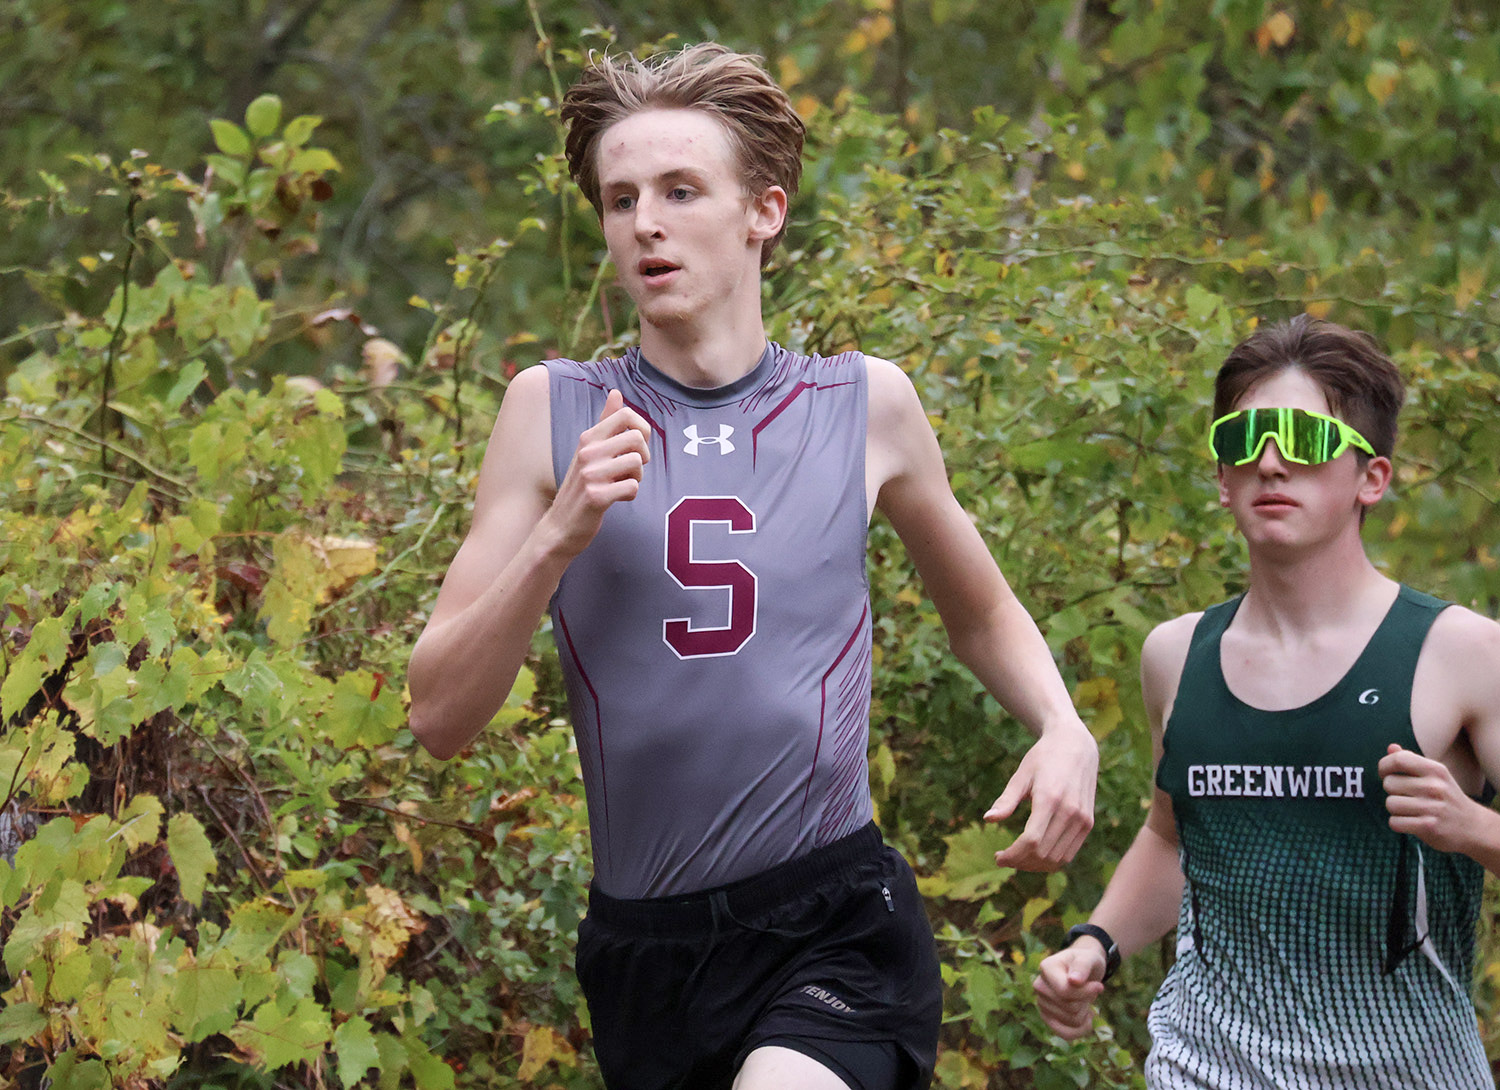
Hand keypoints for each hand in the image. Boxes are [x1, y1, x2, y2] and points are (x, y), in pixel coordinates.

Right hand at [546, 389, 651, 556]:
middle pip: (637, 437)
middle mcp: (587, 452)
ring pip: (637, 462)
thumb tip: (616, 392)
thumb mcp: (589, 451)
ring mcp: (590, 474)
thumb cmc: (581, 487)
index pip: (626, 415)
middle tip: (634, 469)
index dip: (642, 429)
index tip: (638, 446)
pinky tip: (617, 499)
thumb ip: (605, 422)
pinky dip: (630, 495)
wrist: (560, 526)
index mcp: (588, 438)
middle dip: (644, 455)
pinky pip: (632, 487)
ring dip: (637, 478)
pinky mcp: (596, 496)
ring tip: (622, 485)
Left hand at [985, 722, 1096, 870]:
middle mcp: (1070, 812)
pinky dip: (1051, 861)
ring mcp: (1082, 820)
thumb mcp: (1021, 775)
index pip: (1030, 841)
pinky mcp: (1088, 823)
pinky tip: (1035, 856)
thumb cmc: (1043, 758)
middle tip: (1003, 858)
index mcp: (1050, 799)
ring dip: (1035, 866)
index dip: (1012, 855)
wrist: (1076, 745)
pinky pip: (1069, 853)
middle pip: (1043, 854)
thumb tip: (987, 819)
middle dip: (1020, 862)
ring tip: (1017, 859)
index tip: (997, 857)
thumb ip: (1006, 800)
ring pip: (1058, 859)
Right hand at [1033, 942, 1106, 1039]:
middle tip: (1089, 989)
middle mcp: (1039, 986)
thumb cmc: (1086, 961)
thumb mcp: (1089, 958)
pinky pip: (1065, 1034)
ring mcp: (1041, 1003)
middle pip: (1070, 1007)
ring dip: (1084, 1012)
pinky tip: (1086, 1019)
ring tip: (1084, 999)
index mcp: (1046, 968)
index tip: (1099, 986)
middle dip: (1086, 1001)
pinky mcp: (1047, 1017)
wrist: (1082, 970)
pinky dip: (1080, 1030)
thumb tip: (1074, 980)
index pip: (1065, 991)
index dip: (1086, 993)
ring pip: (1071, 1020)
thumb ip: (1082, 966)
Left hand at [1380, 743, 1479, 855]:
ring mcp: (1433, 807)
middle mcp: (1435, 786)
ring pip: (1390, 804)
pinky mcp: (1429, 826)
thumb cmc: (1446, 797)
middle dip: (1392, 791)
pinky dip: (1398, 824)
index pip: (1399, 759)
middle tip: (1407, 797)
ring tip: (1411, 810)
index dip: (1384, 766)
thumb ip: (1411, 761)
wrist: (1473, 826)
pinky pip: (1394, 822)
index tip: (1386, 774)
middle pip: (1389, 783)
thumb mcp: (1435, 776)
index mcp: (1436, 770)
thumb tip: (1391, 748)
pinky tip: (1411, 822)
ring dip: (1395, 809)